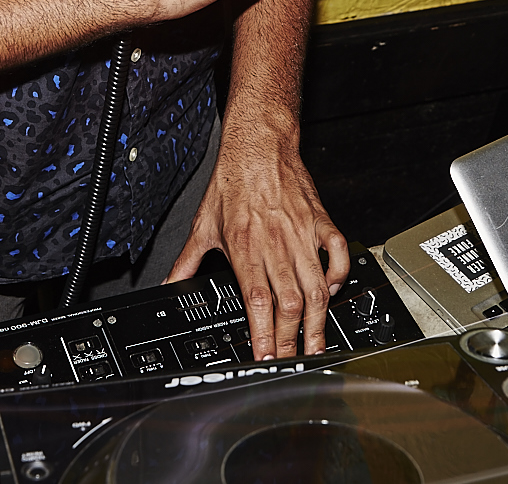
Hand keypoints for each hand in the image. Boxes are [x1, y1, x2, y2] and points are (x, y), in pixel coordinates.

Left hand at [166, 117, 349, 358]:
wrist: (258, 145)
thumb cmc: (233, 181)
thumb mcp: (202, 225)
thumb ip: (186, 261)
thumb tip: (168, 285)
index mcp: (245, 248)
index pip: (257, 302)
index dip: (263, 335)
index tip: (265, 358)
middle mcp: (276, 244)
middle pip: (289, 303)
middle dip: (291, 340)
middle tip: (291, 362)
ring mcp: (302, 234)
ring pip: (316, 286)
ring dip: (318, 321)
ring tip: (316, 345)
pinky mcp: (321, 221)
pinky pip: (338, 254)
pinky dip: (339, 277)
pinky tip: (333, 292)